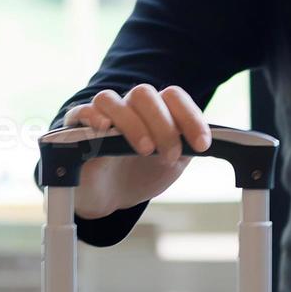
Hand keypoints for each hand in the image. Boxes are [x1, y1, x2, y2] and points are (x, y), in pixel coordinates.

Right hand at [64, 84, 211, 219]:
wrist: (110, 198)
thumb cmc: (142, 175)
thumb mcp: (173, 164)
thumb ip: (188, 147)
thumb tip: (212, 138)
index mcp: (156, 111)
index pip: (173, 97)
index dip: (190, 117)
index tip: (202, 145)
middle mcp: (129, 107)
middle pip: (145, 94)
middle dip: (163, 125)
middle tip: (170, 155)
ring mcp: (102, 115)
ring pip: (112, 100)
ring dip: (133, 124)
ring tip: (145, 150)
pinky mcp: (78, 128)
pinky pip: (83, 111)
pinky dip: (95, 117)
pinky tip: (106, 131)